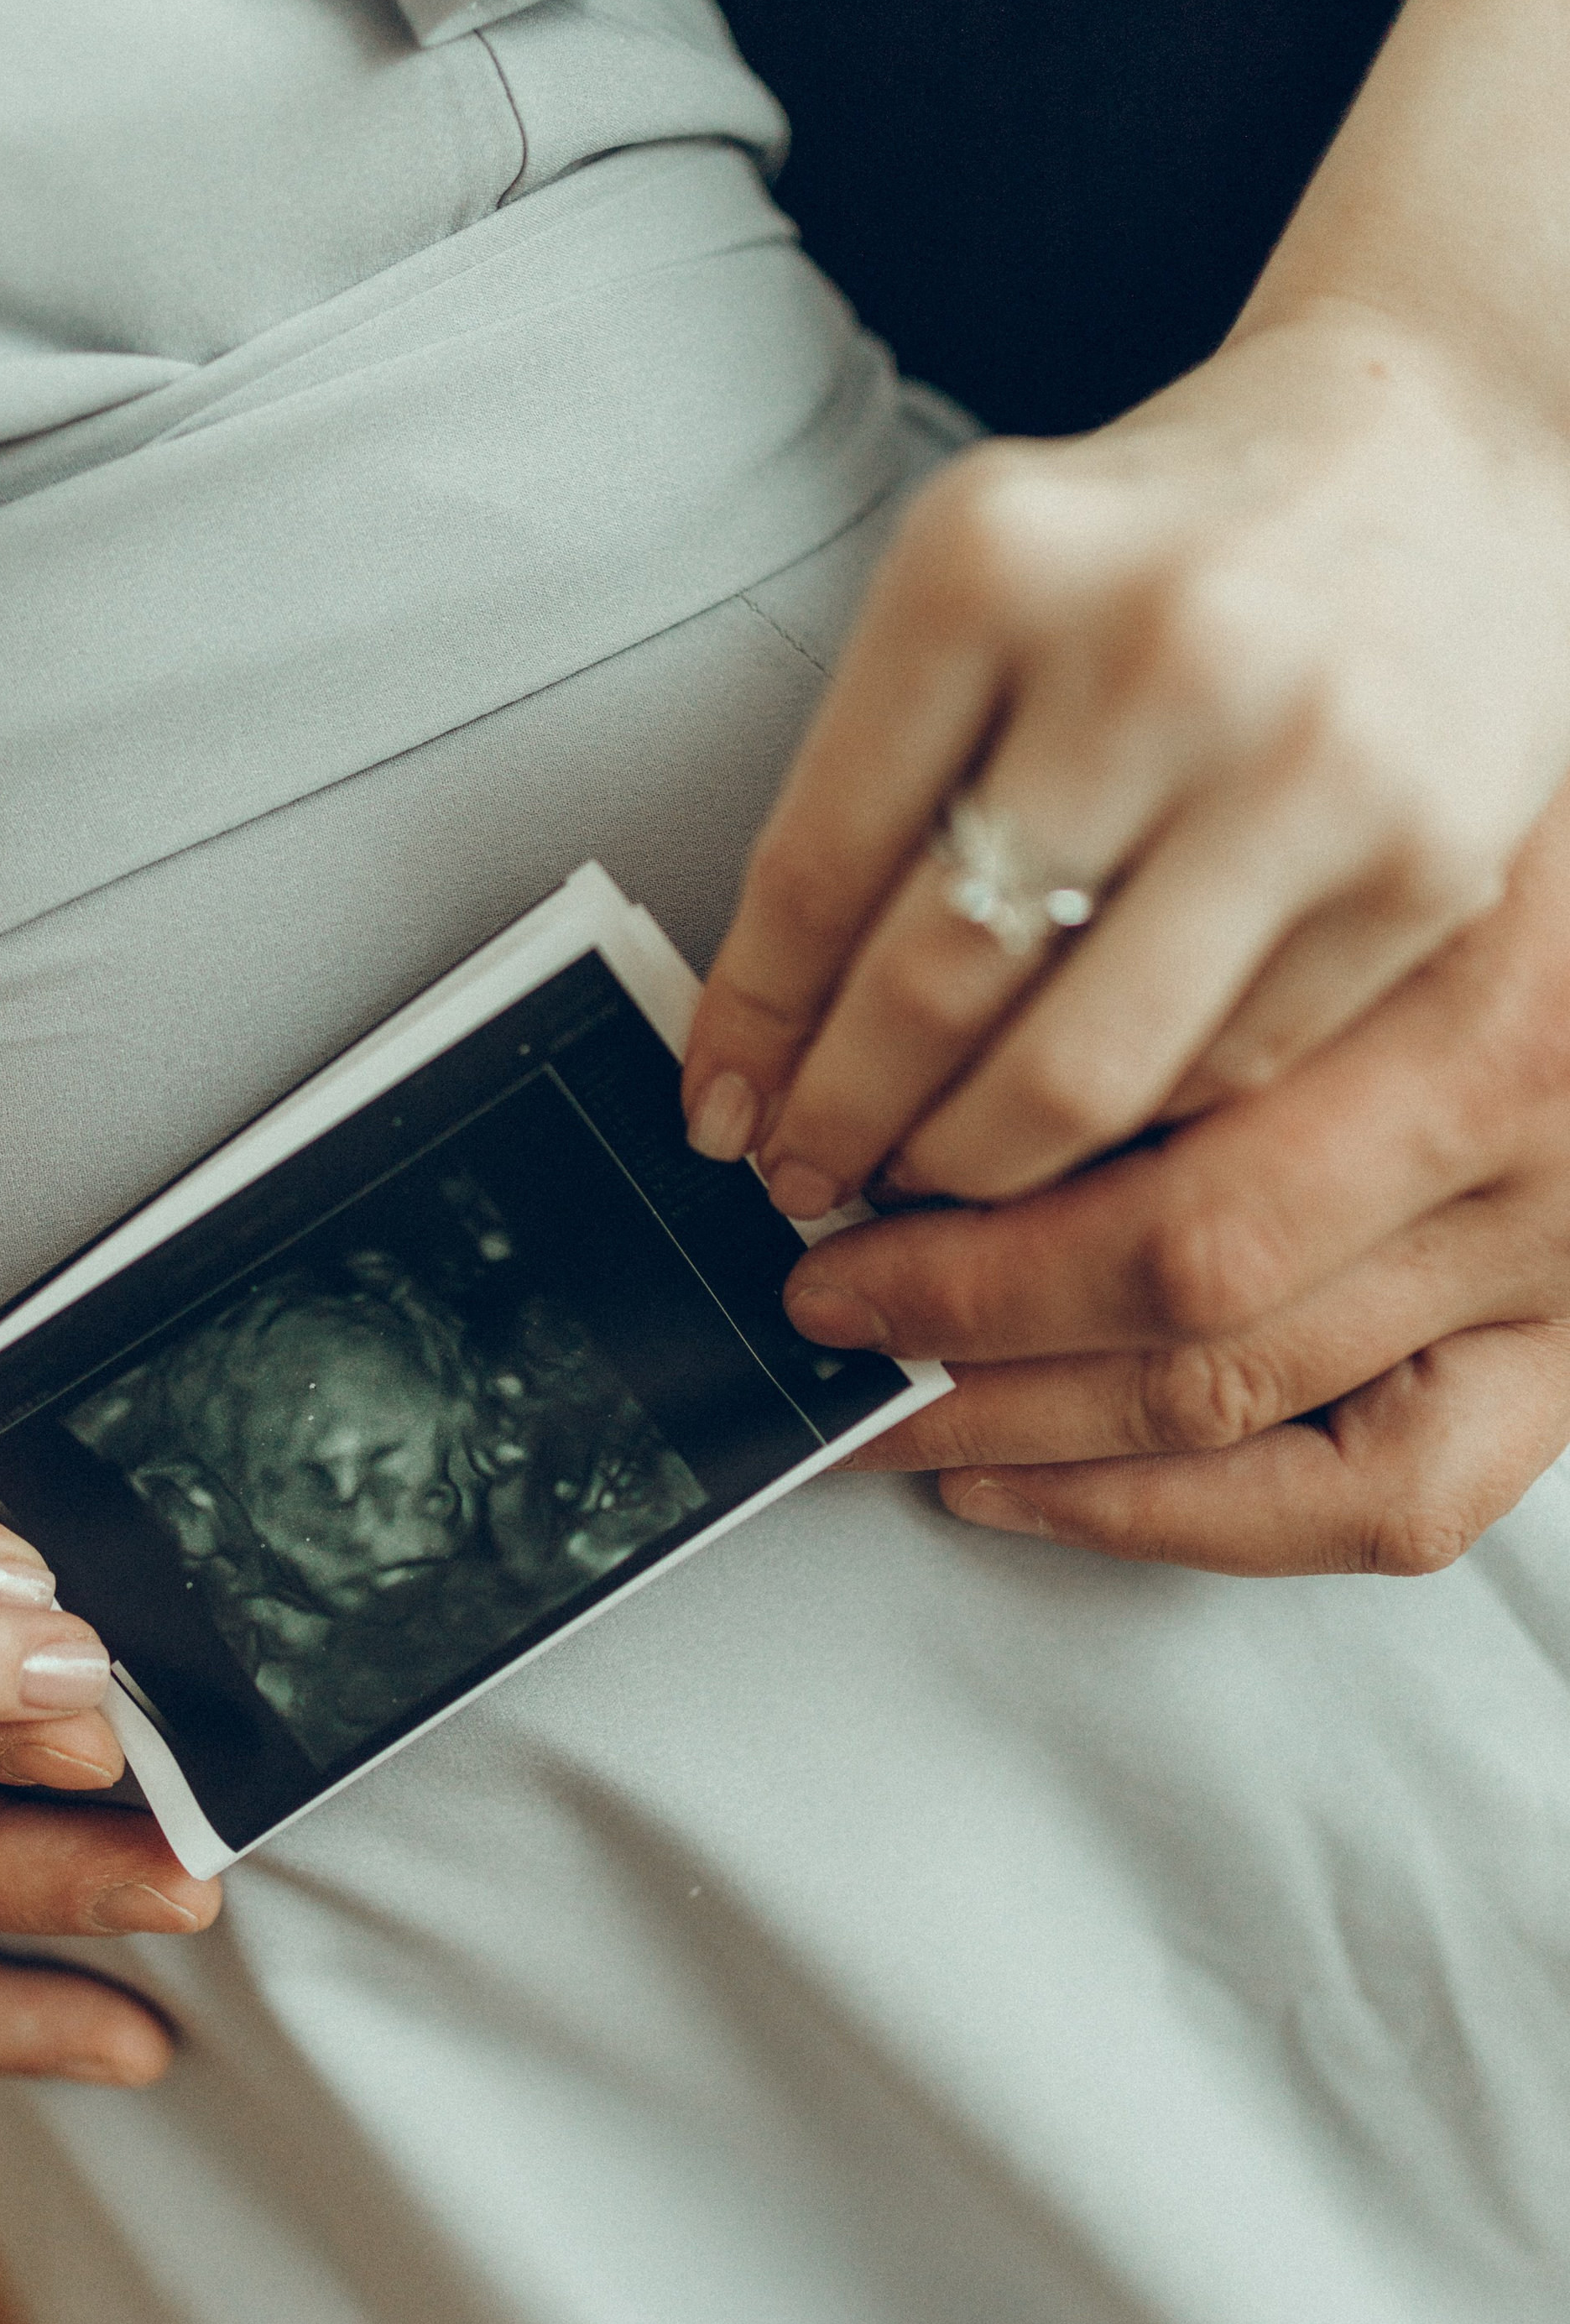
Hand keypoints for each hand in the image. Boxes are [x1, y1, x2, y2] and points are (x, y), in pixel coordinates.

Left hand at [683, 305, 1569, 1210]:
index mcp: (993, 564)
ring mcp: (1303, 763)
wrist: (1443, 447)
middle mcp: (1153, 653)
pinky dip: (1138, 1129)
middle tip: (806, 1174)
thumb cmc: (1179, 539)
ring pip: (1084, 1073)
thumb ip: (878, 779)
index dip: (751, 1024)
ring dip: (973, 1164)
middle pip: (937, 987)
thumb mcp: (988, 582)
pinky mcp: (1422, 857)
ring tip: (927, 1173)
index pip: (818, 864)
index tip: (717, 1108)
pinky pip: (1229, 1072)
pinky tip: (1086, 1126)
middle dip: (844, 1123)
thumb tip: (772, 1037)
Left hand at [778, 783, 1569, 1572]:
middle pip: (1178, 1268)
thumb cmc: (1527, 856)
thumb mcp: (1365, 804)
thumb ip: (1200, 900)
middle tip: (825, 1302)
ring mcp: (1548, 1264)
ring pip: (1241, 1396)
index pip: (1151, 1105)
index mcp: (1451, 970)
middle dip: (958, 1310)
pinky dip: (1191, 1519)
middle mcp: (1507, 1125)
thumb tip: (945, 1009)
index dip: (956, 1172)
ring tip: (893, 1405)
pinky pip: (1382, 1502)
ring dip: (1028, 1424)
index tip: (831, 1171)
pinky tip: (1050, 1485)